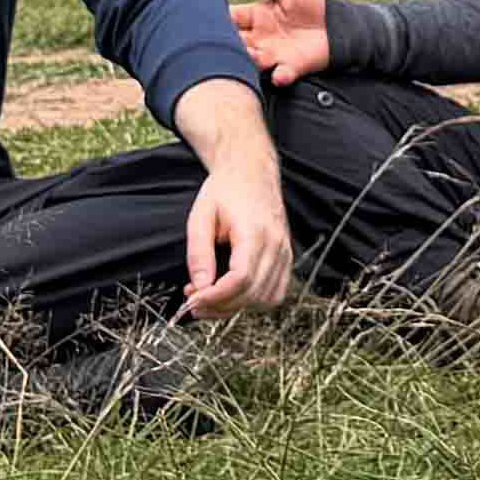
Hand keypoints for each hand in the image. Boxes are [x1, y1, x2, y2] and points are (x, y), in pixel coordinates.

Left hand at [183, 158, 294, 317]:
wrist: (251, 172)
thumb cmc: (227, 190)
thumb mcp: (201, 216)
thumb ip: (198, 253)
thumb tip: (199, 286)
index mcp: (254, 232)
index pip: (241, 278)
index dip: (216, 296)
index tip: (193, 300)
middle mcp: (276, 244)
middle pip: (252, 294)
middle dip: (220, 306)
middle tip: (194, 303)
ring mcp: (284, 252)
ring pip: (266, 299)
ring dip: (236, 307)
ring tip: (211, 299)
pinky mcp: (286, 258)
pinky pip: (276, 293)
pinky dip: (254, 301)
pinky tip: (234, 295)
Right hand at [223, 0, 333, 88]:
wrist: (338, 25)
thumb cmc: (310, 6)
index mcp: (254, 18)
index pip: (227, 19)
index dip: (214, 19)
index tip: (201, 18)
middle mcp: (258, 39)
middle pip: (234, 43)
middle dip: (225, 45)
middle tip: (214, 45)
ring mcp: (274, 54)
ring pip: (253, 61)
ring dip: (249, 61)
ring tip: (247, 58)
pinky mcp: (294, 66)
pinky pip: (284, 73)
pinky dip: (281, 75)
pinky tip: (279, 76)